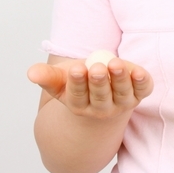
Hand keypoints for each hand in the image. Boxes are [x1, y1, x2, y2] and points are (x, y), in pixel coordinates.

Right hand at [27, 56, 153, 119]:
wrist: (103, 93)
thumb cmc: (79, 83)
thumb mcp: (60, 80)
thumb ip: (47, 77)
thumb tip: (31, 73)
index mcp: (79, 104)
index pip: (78, 96)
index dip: (78, 83)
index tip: (77, 69)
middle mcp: (101, 108)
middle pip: (101, 96)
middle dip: (99, 82)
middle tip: (97, 68)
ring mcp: (121, 103)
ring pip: (122, 94)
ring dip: (120, 79)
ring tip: (115, 64)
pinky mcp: (138, 95)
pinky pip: (142, 91)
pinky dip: (142, 82)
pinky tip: (139, 72)